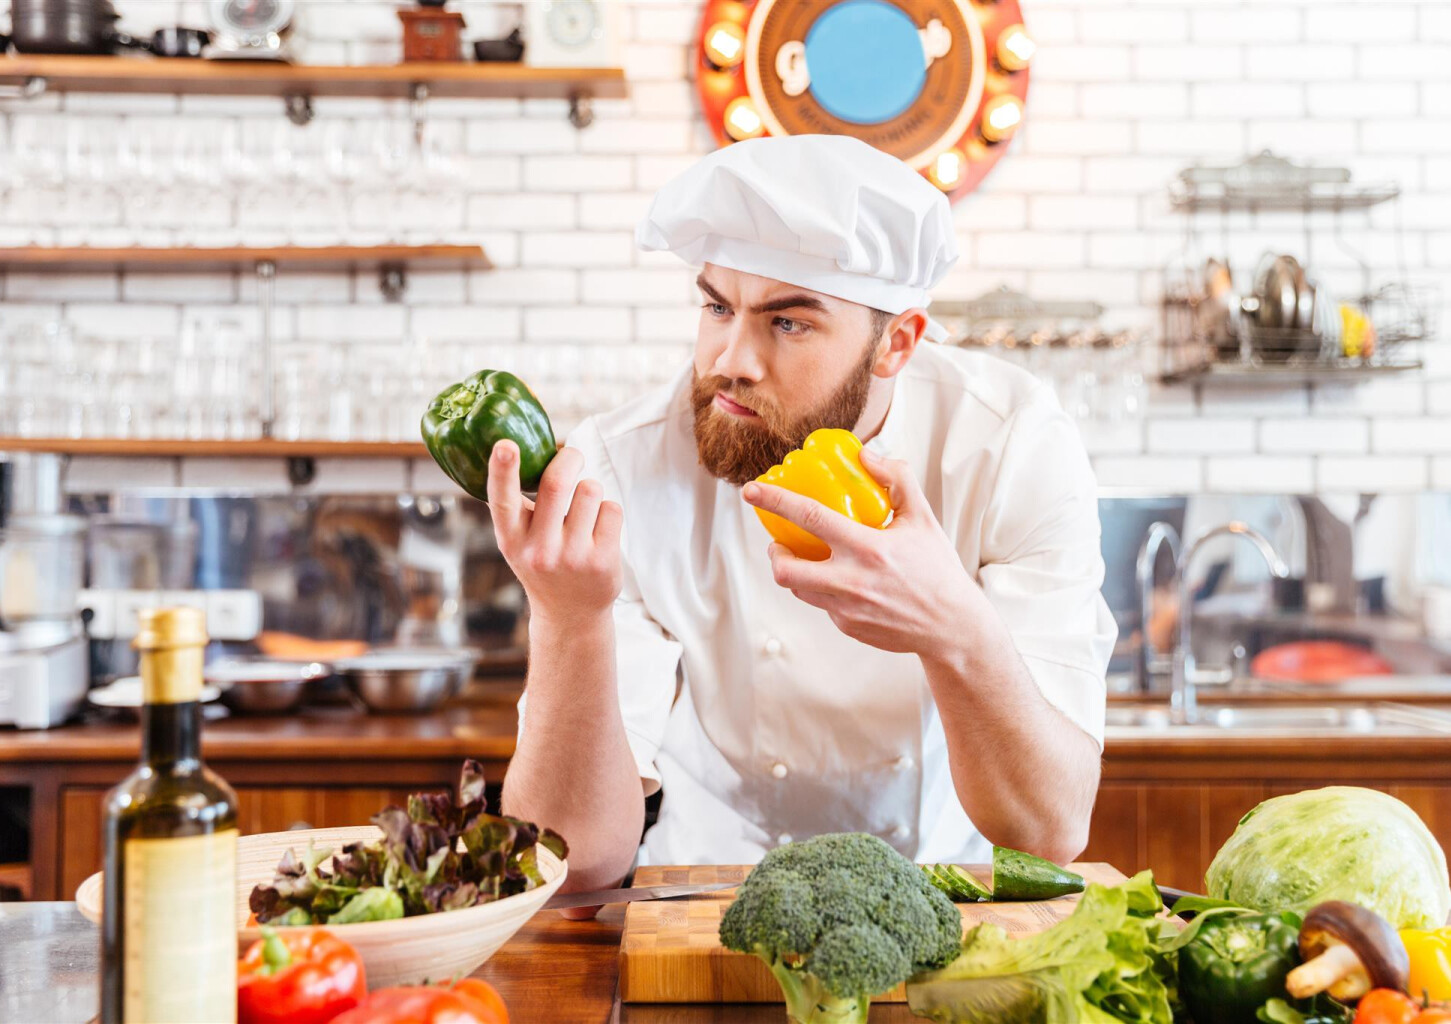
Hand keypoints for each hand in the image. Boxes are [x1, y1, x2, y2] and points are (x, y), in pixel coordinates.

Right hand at [487, 441, 622, 625]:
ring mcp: (572, 557)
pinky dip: (607, 509)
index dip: (502, 470)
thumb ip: (518, 506)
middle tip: (572, 454)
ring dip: (590, 489)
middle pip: (556, 483)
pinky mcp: (602, 561)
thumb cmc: (542, 561)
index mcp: (512, 539)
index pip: (502, 501)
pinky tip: (598, 529)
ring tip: (584, 509)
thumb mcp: (519, 541)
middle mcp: (539, 550)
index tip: (505, 444)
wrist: (570, 613)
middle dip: (569, 457)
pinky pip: (612, 508)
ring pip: (589, 490)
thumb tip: (518, 448)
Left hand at [741, 448, 975, 657]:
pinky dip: (824, 589)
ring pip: (798, 588)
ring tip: (806, 558)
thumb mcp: (922, 517)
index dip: (774, 500)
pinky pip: (822, 604)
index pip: (809, 516)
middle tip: (780, 541)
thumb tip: (865, 455)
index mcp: (868, 547)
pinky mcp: (847, 627)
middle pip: (785, 568)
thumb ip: (896, 478)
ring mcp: (846, 608)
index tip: (751, 490)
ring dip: (794, 570)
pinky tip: (841, 582)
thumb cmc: (937, 568)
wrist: (952, 626)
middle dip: (774, 551)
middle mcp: (852, 581)